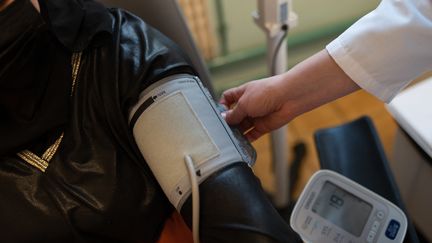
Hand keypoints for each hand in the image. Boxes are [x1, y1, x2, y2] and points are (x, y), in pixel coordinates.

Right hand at [220, 50, 359, 141]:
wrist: (289, 98)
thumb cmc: (267, 93)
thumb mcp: (244, 102)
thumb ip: (234, 113)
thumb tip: (225, 119)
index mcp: (242, 93)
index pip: (227, 98)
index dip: (222, 106)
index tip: (218, 114)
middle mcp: (249, 104)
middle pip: (234, 115)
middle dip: (229, 122)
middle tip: (223, 129)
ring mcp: (256, 115)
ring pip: (242, 126)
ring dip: (237, 132)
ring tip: (231, 137)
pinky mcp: (263, 126)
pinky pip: (252, 135)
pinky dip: (246, 139)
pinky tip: (241, 142)